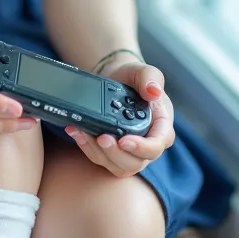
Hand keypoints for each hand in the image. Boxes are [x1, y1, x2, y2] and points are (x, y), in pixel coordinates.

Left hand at [65, 60, 174, 176]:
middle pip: (136, 162)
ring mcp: (130, 151)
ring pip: (118, 166)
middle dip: (116, 153)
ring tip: (83, 134)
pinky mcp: (113, 152)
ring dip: (99, 153)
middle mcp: (147, 142)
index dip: (142, 148)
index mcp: (161, 126)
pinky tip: (77, 132)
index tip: (124, 140)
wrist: (115, 78)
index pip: (157, 145)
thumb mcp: (143, 71)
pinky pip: (102, 159)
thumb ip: (151, 78)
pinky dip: (87, 148)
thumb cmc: (132, 77)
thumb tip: (153, 91)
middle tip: (101, 138)